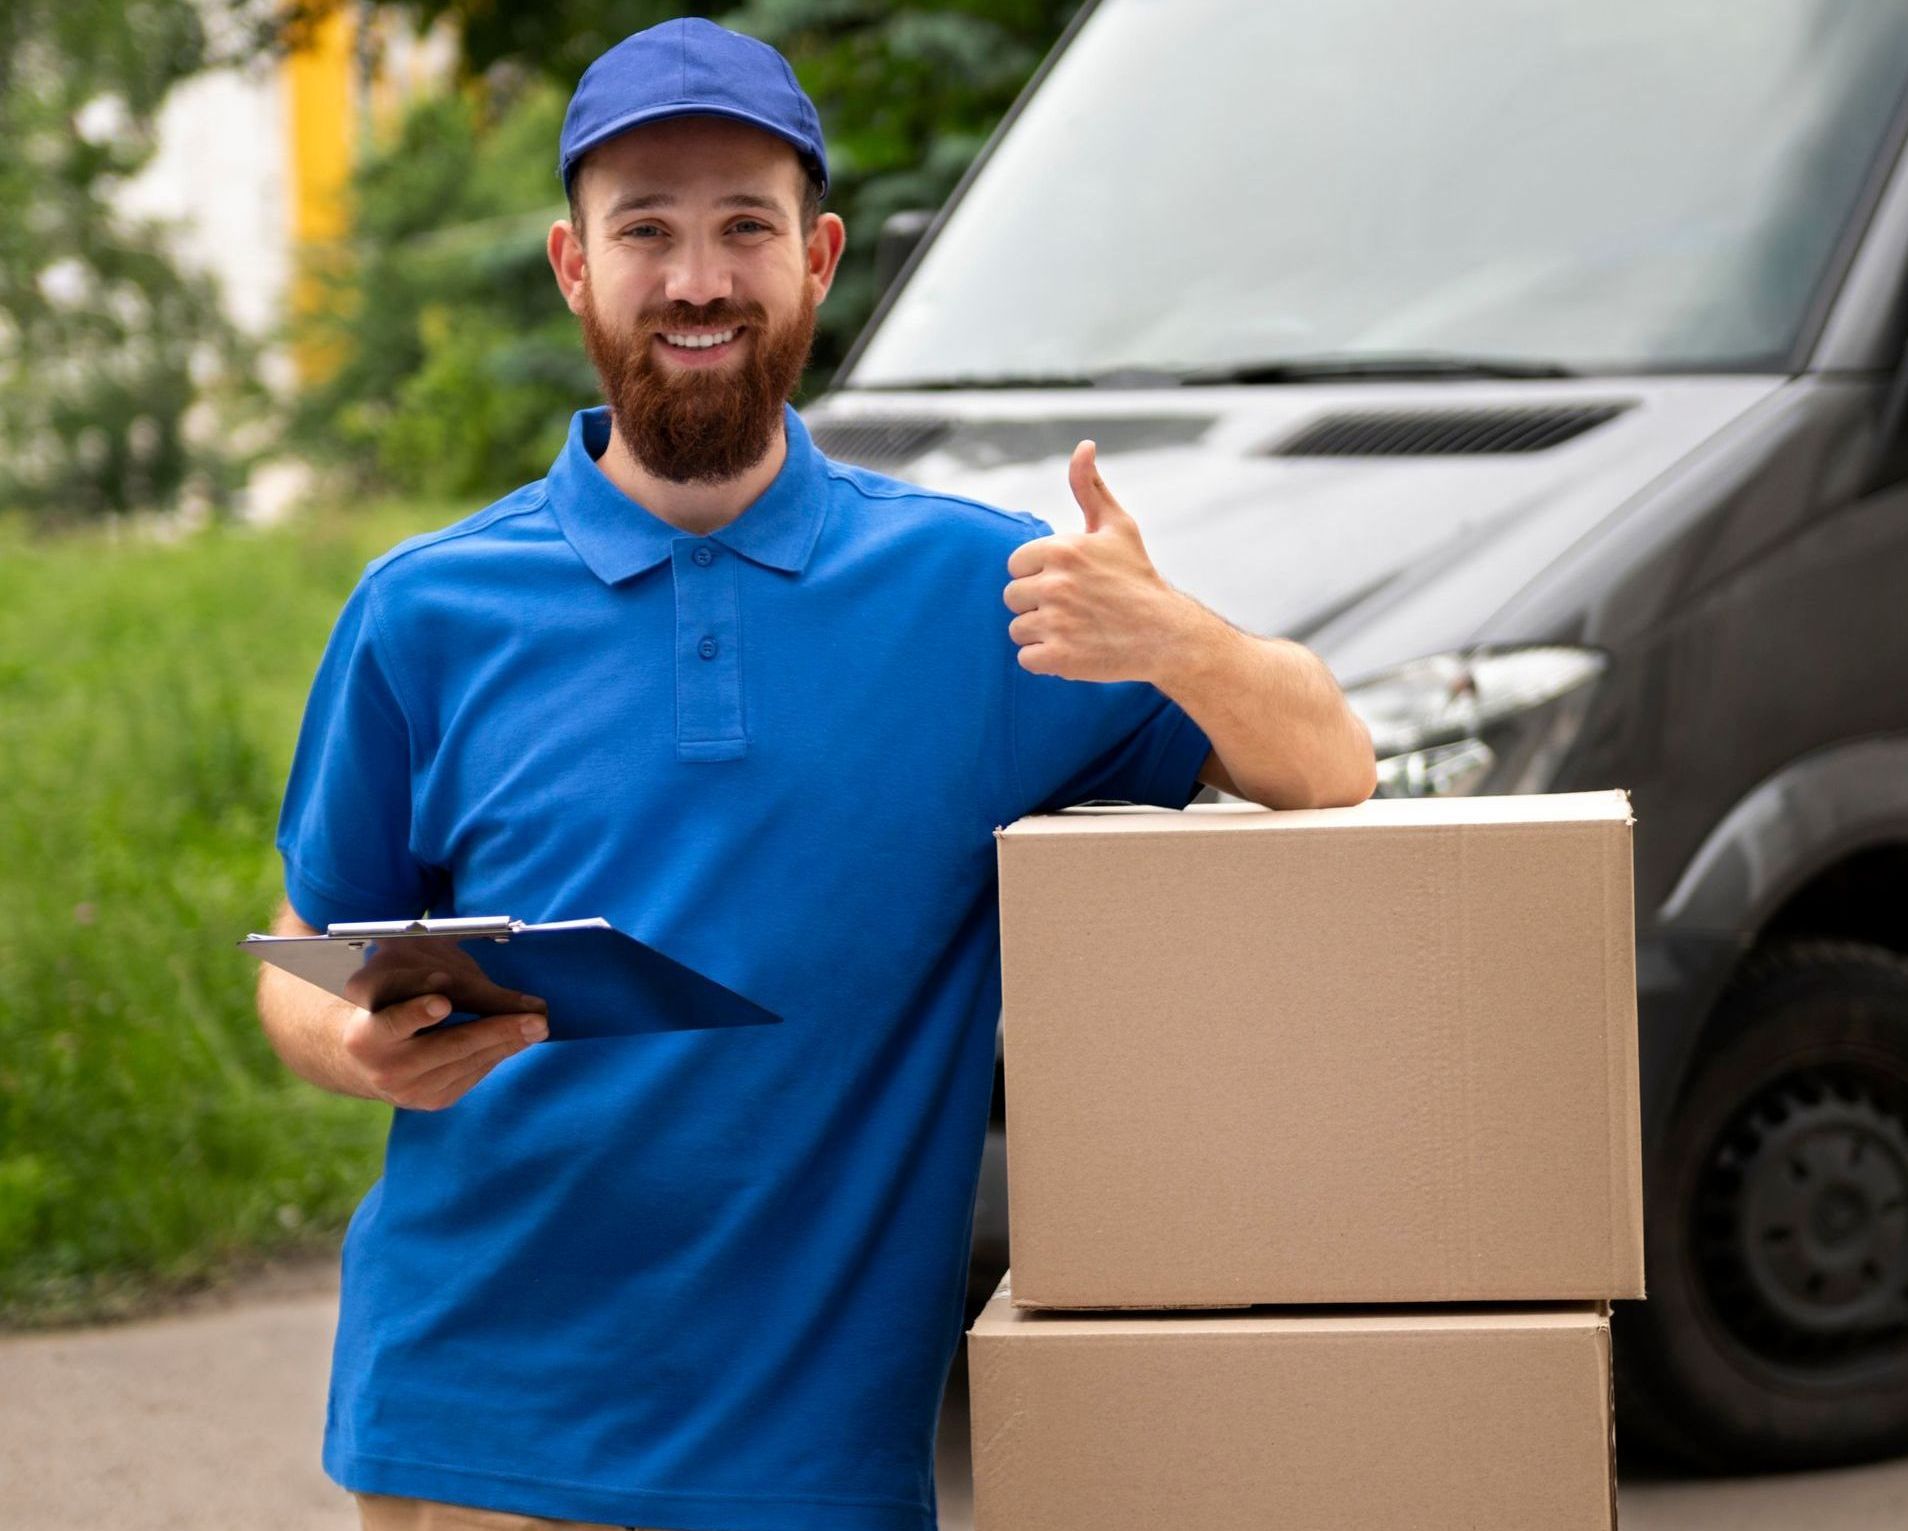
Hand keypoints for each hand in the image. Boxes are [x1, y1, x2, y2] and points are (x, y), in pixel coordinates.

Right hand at [339, 976, 547, 1111]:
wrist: (357, 1060)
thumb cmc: (384, 1008)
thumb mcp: (397, 988)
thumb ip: (436, 982)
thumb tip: (484, 984)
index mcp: (367, 1035)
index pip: (393, 1022)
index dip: (417, 1013)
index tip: (442, 1002)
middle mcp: (385, 1069)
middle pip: (449, 1046)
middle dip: (496, 1030)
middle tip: (535, 1019)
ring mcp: (409, 1092)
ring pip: (468, 1061)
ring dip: (507, 1043)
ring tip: (537, 1026)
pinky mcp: (431, 1102)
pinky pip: (472, 1074)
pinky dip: (496, 1054)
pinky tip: (518, 1039)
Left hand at [1003, 440, 1192, 682]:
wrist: (1167, 634)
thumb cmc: (1138, 578)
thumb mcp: (1117, 526)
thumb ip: (1090, 487)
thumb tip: (1084, 446)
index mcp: (1062, 549)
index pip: (1016, 564)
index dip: (1038, 574)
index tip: (1067, 582)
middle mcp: (1055, 584)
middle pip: (1013, 597)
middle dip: (1037, 604)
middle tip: (1074, 608)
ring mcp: (1056, 622)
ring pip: (1018, 629)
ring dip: (1042, 633)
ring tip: (1076, 629)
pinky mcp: (1059, 657)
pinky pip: (1027, 659)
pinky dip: (1045, 660)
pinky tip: (1073, 650)